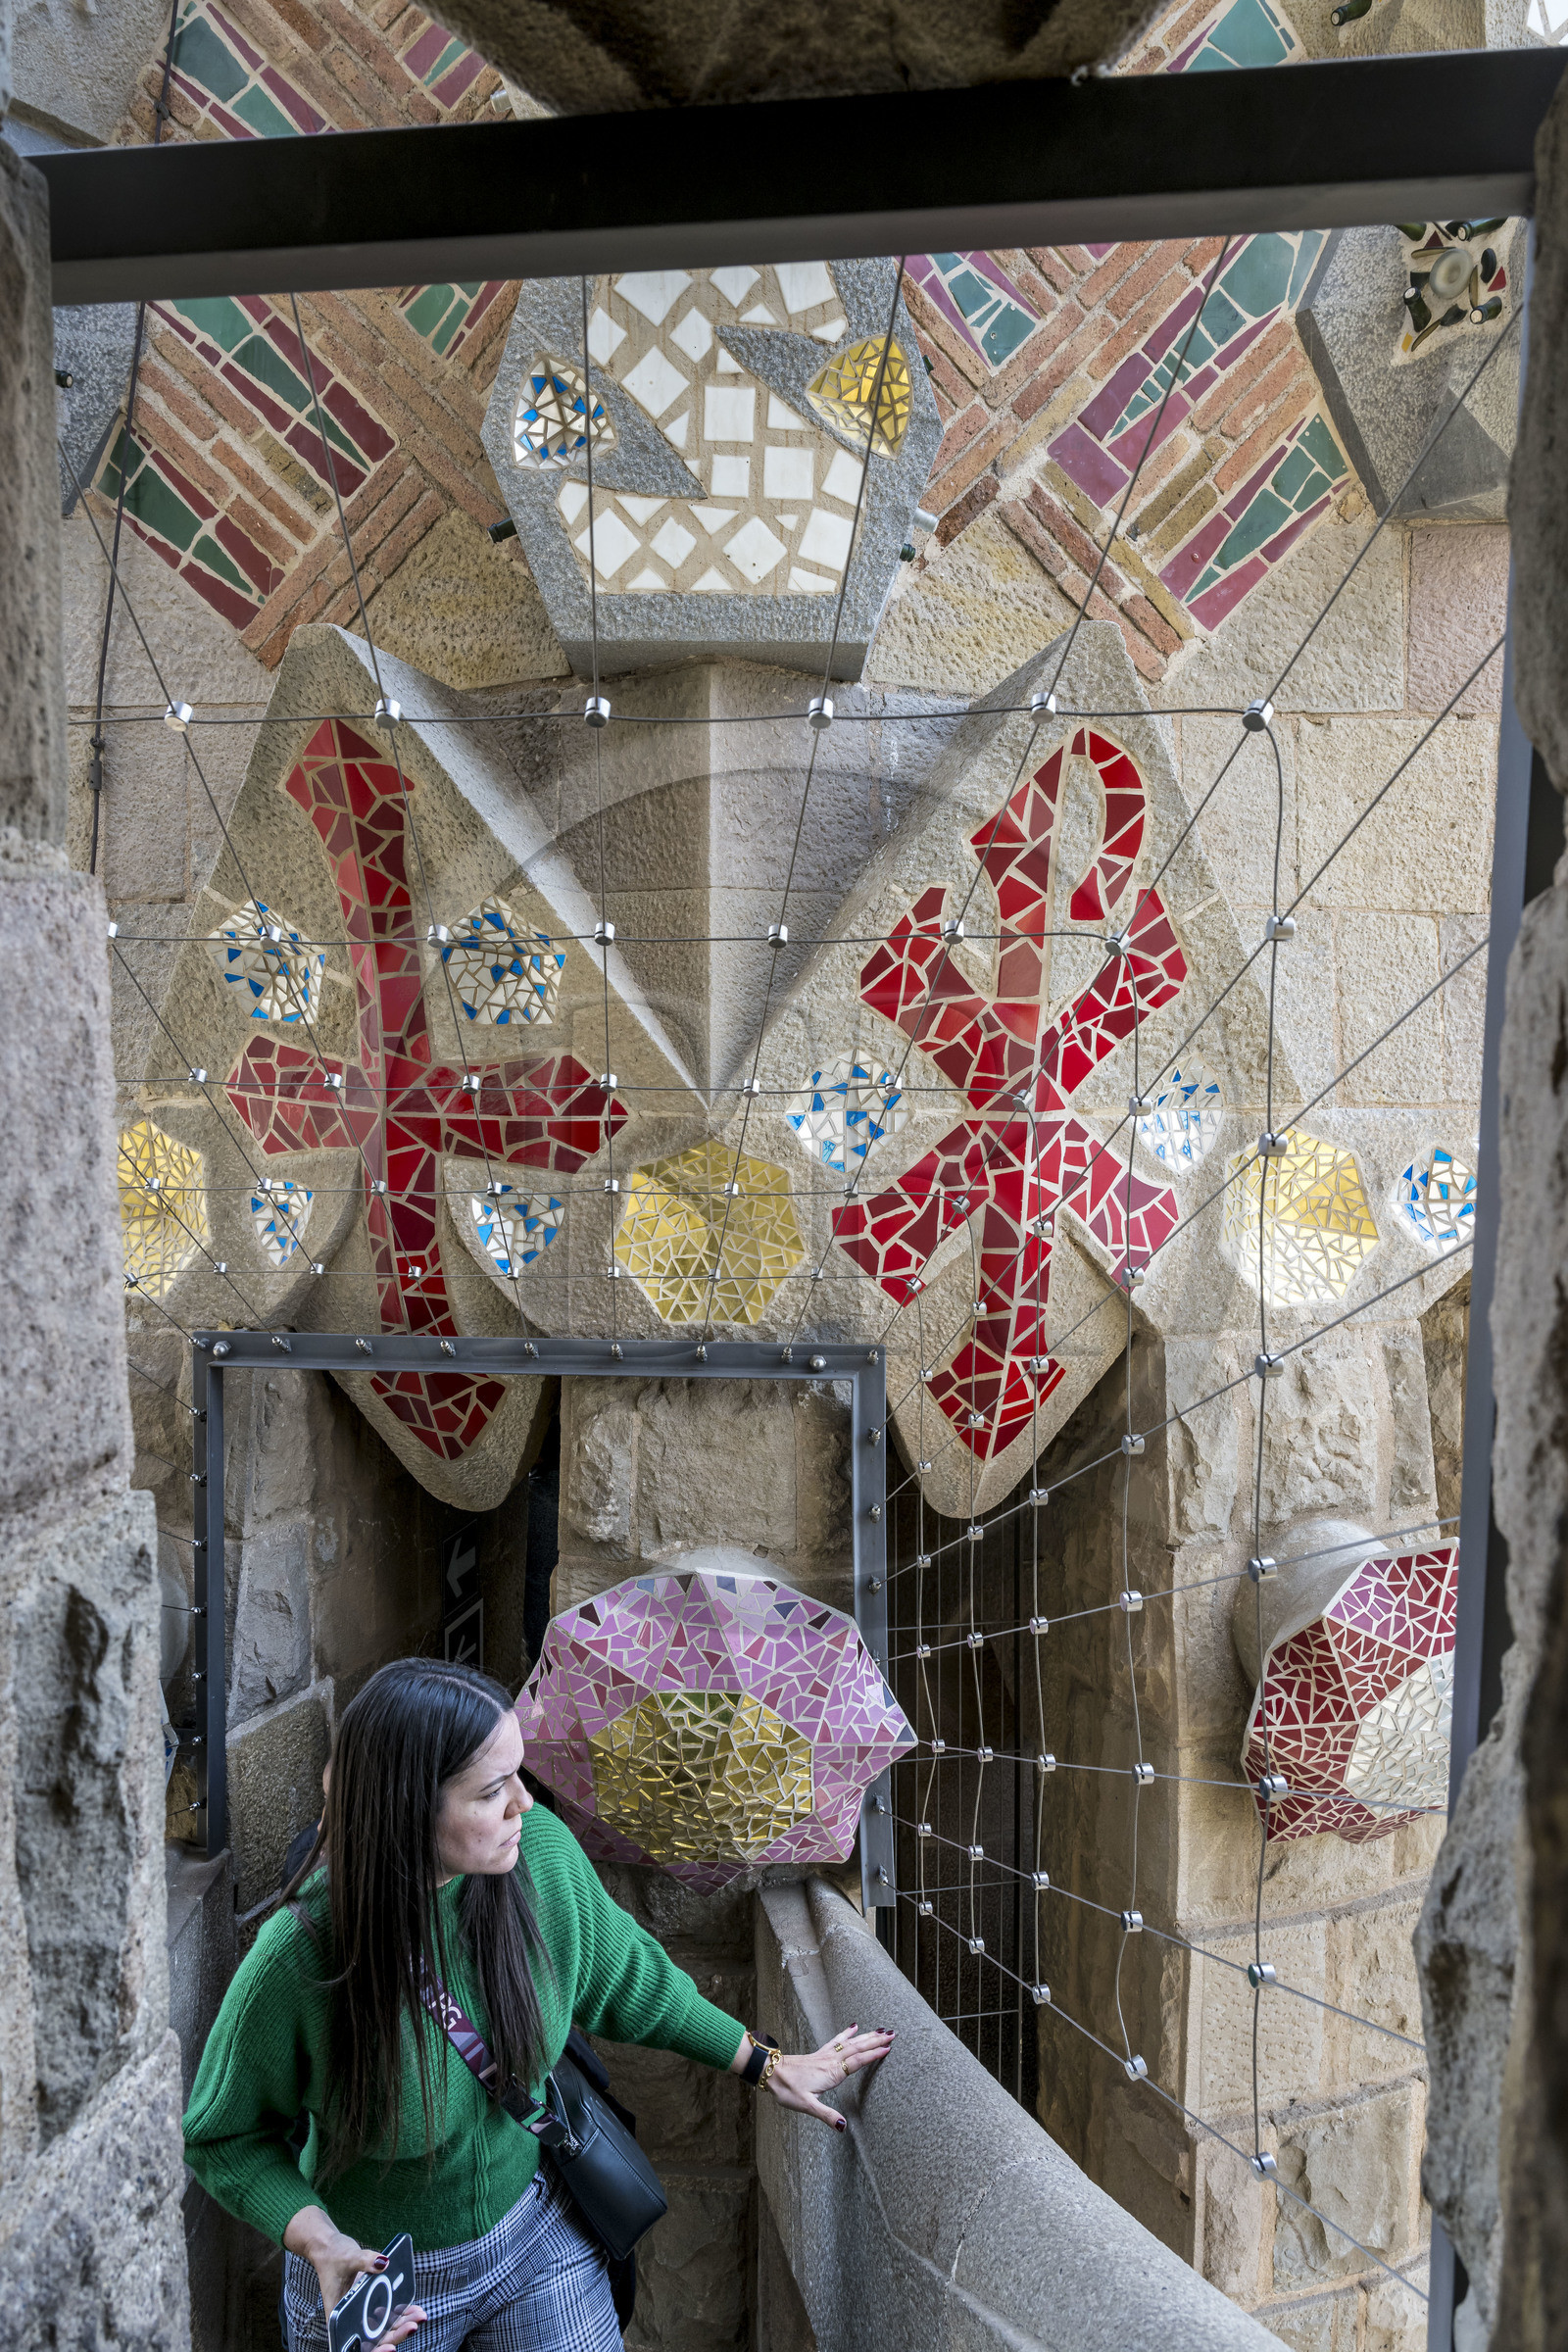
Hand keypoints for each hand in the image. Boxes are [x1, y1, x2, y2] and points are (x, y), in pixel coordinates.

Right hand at [282, 2205, 426, 2345]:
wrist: (330, 2249)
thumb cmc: (333, 2256)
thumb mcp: (348, 2257)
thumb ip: (365, 2261)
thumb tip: (384, 2262)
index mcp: (339, 2317)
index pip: (356, 2344)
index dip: (374, 2350)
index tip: (390, 2348)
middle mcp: (350, 2320)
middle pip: (374, 2339)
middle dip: (395, 2335)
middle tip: (413, 2325)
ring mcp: (362, 2314)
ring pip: (383, 2329)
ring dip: (402, 2325)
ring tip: (419, 2316)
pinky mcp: (370, 2304)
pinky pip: (387, 2314)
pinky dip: (401, 2314)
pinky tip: (415, 2309)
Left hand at [763, 2025, 895, 2130]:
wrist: (771, 2073)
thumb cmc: (787, 2089)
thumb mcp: (807, 2106)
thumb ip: (826, 2115)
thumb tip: (843, 2126)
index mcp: (832, 2073)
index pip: (857, 2061)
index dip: (873, 2055)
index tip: (889, 2048)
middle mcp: (831, 2061)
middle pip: (857, 2048)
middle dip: (875, 2041)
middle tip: (893, 2033)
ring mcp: (825, 2056)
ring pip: (850, 2043)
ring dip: (866, 2036)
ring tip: (880, 2030)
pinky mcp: (819, 2054)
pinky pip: (837, 2040)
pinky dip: (847, 2033)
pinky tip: (853, 2026)